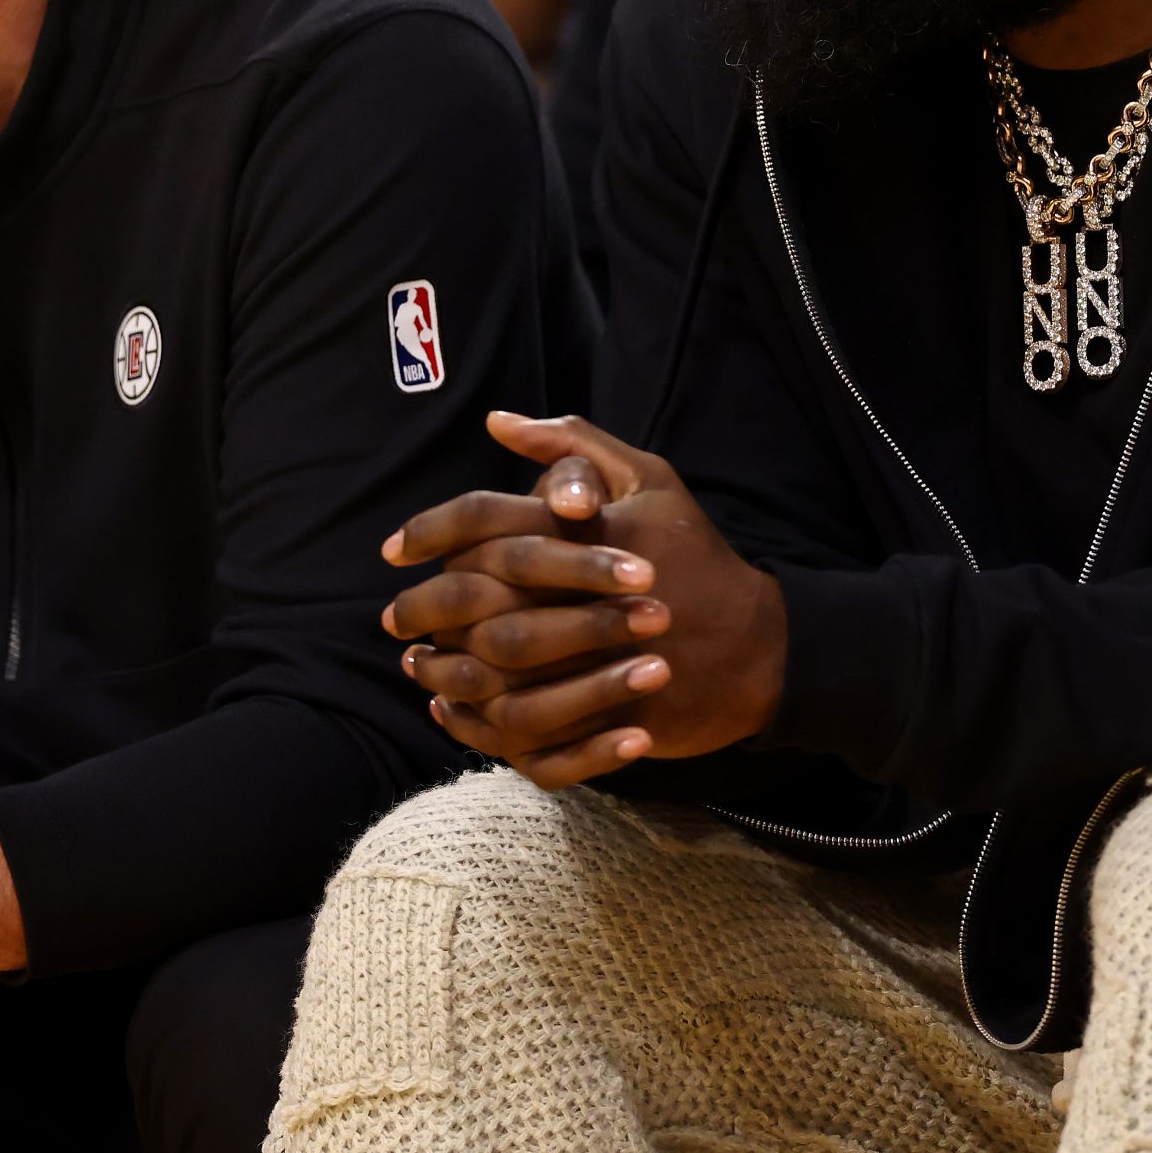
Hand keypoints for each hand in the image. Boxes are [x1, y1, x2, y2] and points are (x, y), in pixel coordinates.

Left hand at [386, 412, 785, 787]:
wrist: (758, 647)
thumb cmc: (697, 554)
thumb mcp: (651, 478)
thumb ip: (573, 444)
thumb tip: (497, 421)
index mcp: (588, 533)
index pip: (483, 522)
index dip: (427, 532)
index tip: (393, 549)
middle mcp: (583, 598)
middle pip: (473, 601)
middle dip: (422, 607)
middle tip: (395, 613)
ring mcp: (593, 665)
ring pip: (487, 671)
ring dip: (441, 665)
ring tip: (417, 659)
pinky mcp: (599, 722)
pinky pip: (518, 731)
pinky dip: (475, 721)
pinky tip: (452, 704)